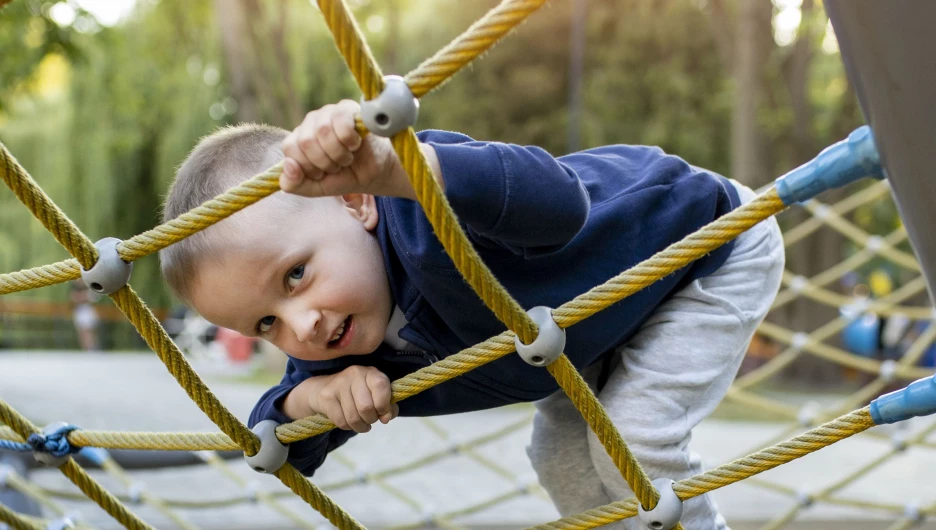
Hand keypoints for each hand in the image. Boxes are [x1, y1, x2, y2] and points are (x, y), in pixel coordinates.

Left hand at [280, 100, 408, 198]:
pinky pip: (341, 122)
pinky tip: (355, 144)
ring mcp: (328, 112)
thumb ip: (294, 184)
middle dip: (325, 162)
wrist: (377, 173)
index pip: (290, 149)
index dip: (308, 166)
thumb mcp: (317, 188)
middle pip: (306, 141)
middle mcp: (310, 122)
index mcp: (298, 140)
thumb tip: (288, 164)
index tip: (323, 173)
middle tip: (338, 165)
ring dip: (339, 153)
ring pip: (322, 131)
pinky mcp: (347, 108)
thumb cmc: (346, 177)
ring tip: (348, 157)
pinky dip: (349, 140)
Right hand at [307, 365, 398, 432]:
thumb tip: (385, 418)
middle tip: (370, 419)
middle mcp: (355, 374)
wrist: (324, 388)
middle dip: (371, 419)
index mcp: (371, 372)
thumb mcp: (375, 395)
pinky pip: (341, 422)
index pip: (381, 386)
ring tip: (361, 424)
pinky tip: (349, 423)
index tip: (382, 412)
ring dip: (360, 427)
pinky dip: (348, 427)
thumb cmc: (357, 393)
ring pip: (353, 418)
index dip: (384, 405)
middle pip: (366, 407)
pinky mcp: (327, 396)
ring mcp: (338, 384)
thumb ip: (387, 407)